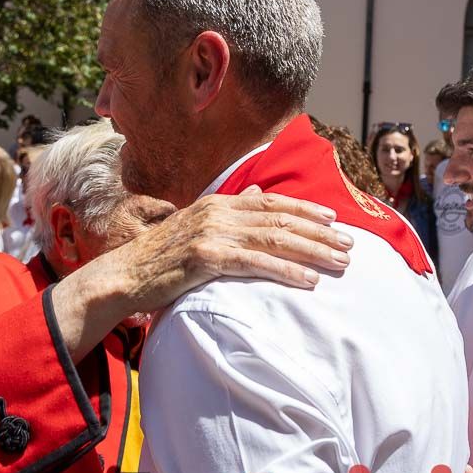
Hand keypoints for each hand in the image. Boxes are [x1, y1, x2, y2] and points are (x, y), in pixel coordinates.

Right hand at [117, 187, 351, 310]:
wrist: (123, 275)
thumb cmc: (160, 257)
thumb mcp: (195, 226)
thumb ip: (228, 210)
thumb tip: (254, 193)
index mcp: (217, 203)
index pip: (271, 202)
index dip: (305, 208)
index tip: (333, 218)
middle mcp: (217, 212)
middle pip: (280, 220)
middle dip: (319, 232)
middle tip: (349, 244)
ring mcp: (211, 234)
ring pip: (274, 240)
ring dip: (312, 251)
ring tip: (339, 262)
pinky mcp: (206, 258)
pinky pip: (255, 264)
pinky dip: (286, 270)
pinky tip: (308, 279)